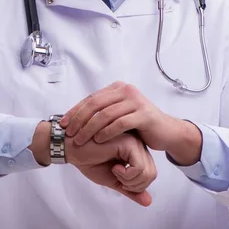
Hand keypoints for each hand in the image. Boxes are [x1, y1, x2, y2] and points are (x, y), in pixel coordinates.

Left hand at [60, 81, 178, 151]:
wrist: (165, 131)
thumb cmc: (139, 125)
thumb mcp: (119, 113)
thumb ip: (103, 111)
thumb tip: (75, 116)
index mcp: (118, 88)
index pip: (91, 98)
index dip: (75, 111)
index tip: (63, 124)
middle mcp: (126, 90)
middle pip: (96, 104)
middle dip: (79, 120)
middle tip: (70, 133)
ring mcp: (136, 101)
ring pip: (106, 114)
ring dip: (90, 128)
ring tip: (81, 140)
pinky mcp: (144, 114)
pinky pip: (120, 123)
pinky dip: (107, 132)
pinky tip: (98, 140)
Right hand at [65, 132, 156, 206]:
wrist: (74, 149)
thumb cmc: (91, 161)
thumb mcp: (113, 180)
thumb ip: (130, 189)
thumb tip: (148, 202)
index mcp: (136, 152)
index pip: (151, 174)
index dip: (135, 185)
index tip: (119, 178)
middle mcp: (139, 145)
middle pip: (151, 174)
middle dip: (133, 185)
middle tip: (117, 177)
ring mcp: (135, 142)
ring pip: (148, 172)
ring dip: (129, 180)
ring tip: (115, 171)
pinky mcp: (129, 143)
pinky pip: (139, 167)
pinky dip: (127, 175)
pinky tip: (114, 167)